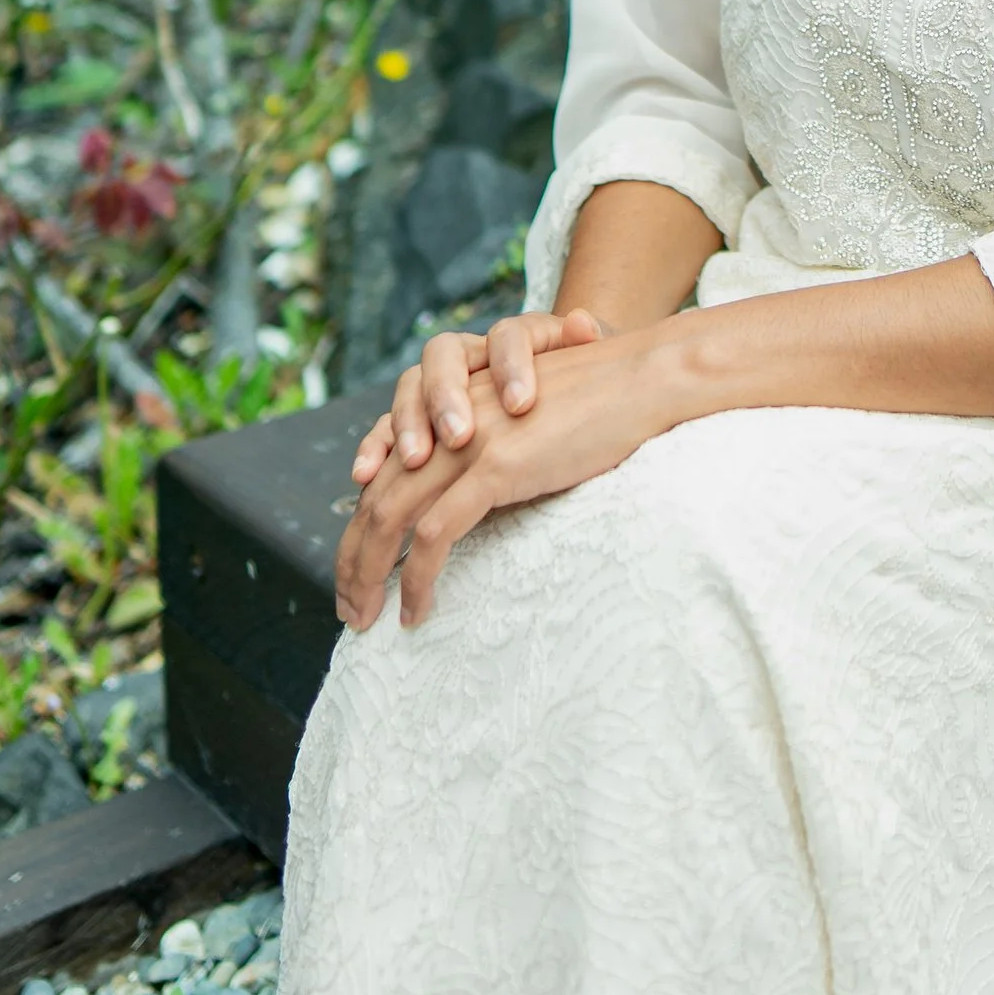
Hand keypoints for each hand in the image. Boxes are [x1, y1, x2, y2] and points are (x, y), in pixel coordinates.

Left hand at [334, 330, 681, 631]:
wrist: (643, 378)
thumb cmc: (601, 406)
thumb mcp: (530, 427)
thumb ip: (494, 453)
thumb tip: (474, 509)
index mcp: (452, 409)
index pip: (386, 468)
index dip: (363, 521)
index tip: (357, 569)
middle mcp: (449, 419)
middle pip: (378, 495)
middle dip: (354, 556)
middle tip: (350, 607)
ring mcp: (467, 440)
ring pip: (391, 514)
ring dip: (371, 573)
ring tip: (366, 616)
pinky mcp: (494, 466)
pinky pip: (435, 532)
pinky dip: (418, 577)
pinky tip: (416, 609)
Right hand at [350, 305, 612, 489]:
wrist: (572, 397)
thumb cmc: (587, 387)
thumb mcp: (600, 366)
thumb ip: (591, 343)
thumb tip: (582, 322)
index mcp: (517, 338)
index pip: (508, 336)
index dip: (510, 366)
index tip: (521, 404)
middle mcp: (472, 355)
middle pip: (445, 356)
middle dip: (447, 396)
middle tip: (459, 436)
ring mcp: (440, 386)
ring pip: (411, 389)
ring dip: (408, 423)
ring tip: (415, 459)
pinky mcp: (418, 422)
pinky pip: (386, 428)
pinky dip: (375, 448)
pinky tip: (366, 475)